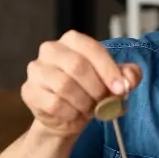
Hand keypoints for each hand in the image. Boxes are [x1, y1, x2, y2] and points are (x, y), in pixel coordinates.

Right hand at [21, 30, 141, 137]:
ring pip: (64, 86)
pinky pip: (54, 104)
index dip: (108, 70)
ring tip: (89, 109)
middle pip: (77, 66)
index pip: (91, 49)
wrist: (66, 116)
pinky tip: (75, 115)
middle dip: (96, 88)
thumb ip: (127, 76)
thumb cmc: (89, 92)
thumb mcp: (113, 82)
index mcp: (72, 41)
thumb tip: (128, 80)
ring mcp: (37, 70)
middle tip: (104, 102)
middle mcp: (50, 50)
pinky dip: (71, 114)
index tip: (120, 89)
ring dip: (84, 102)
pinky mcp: (29, 91)